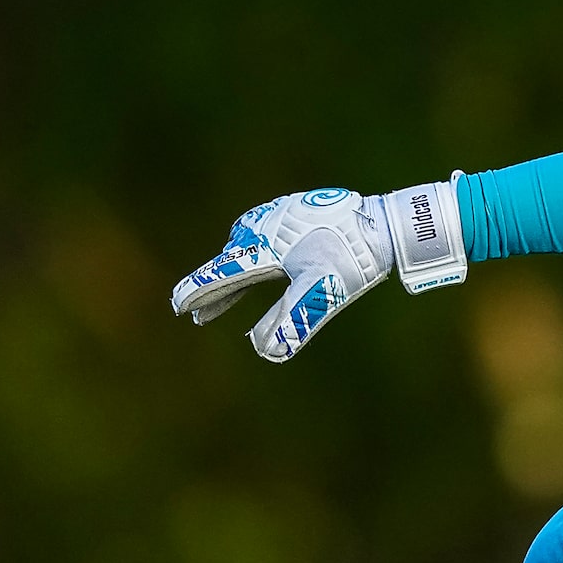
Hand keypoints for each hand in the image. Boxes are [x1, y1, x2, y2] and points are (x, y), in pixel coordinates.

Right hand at [171, 178, 465, 362]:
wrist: (383, 222)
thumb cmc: (354, 256)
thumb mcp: (324, 292)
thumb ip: (294, 320)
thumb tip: (265, 351)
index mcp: (264, 248)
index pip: (223, 275)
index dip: (199, 293)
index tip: (178, 306)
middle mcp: (262, 228)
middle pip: (230, 264)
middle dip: (214, 290)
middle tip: (197, 315)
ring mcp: (275, 216)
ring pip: (243, 249)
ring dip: (232, 272)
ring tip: (223, 295)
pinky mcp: (289, 211)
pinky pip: (260, 236)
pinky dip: (252, 255)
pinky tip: (260, 263)